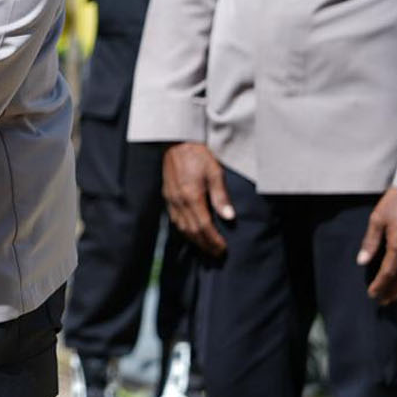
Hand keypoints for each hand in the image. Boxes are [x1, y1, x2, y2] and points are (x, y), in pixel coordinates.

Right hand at [163, 142, 231, 256]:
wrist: (176, 142)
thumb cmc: (198, 155)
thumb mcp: (215, 172)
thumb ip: (221, 196)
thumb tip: (228, 217)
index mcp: (192, 196)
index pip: (204, 226)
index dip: (213, 240)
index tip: (223, 249)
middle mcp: (179, 201)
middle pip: (192, 231)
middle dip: (205, 244)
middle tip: (217, 254)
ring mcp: (171, 200)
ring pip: (181, 227)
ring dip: (194, 240)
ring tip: (206, 247)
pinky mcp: (167, 196)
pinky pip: (175, 219)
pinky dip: (184, 230)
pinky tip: (191, 233)